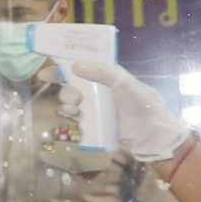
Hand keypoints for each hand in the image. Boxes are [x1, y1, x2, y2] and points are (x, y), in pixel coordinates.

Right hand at [65, 60, 192, 165]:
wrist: (152, 136)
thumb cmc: (141, 104)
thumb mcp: (124, 83)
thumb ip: (100, 71)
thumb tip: (74, 66)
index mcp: (108, 76)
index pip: (84, 66)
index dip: (65, 66)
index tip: (48, 72)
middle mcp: (100, 90)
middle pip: (73, 84)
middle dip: (66, 88)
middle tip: (74, 97)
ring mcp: (96, 107)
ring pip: (71, 101)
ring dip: (67, 102)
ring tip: (73, 108)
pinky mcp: (94, 124)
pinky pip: (75, 117)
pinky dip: (70, 115)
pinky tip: (74, 116)